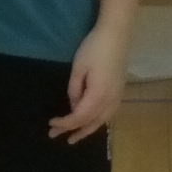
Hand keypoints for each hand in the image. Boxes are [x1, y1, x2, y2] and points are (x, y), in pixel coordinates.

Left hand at [49, 26, 129, 142]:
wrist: (117, 34)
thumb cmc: (95, 48)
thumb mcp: (78, 68)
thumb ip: (74, 90)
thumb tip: (73, 106)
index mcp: (98, 95)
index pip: (79, 117)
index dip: (64, 123)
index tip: (51, 124)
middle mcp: (110, 101)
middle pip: (90, 123)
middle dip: (73, 131)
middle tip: (55, 135)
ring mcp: (118, 97)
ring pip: (102, 121)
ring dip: (87, 130)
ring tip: (74, 137)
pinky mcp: (120, 93)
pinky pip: (108, 115)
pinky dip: (97, 122)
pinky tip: (91, 123)